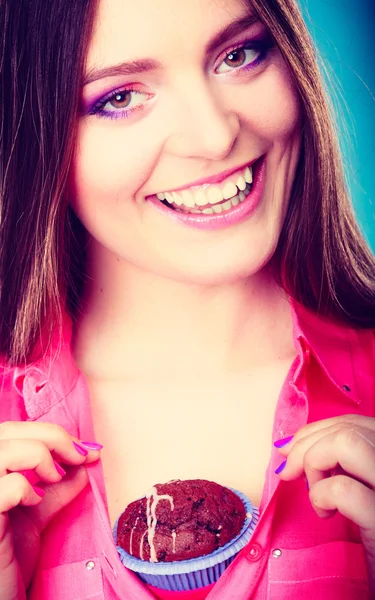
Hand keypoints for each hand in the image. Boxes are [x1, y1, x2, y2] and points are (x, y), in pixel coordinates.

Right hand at [0, 421, 101, 599]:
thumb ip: (55, 486)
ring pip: (3, 450)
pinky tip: (34, 502)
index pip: (10, 431)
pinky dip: (25, 486)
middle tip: (80, 455)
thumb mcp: (34, 515)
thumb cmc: (6, 559)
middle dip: (51, 436)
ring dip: (39, 454)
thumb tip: (84, 461)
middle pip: (6, 430)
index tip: (83, 448)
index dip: (48, 432)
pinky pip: (3, 487)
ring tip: (54, 477)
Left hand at [275, 415, 374, 594]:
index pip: (355, 423)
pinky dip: (321, 495)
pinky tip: (326, 513)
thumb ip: (336, 463)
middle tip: (289, 472)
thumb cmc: (370, 532)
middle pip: (348, 429)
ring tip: (315, 492)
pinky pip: (343, 489)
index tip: (290, 448)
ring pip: (346, 443)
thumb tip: (287, 445)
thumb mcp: (359, 489)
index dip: (316, 430)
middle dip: (306, 444)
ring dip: (315, 463)